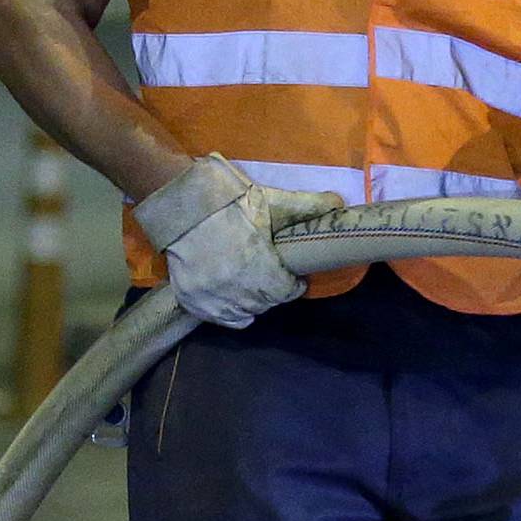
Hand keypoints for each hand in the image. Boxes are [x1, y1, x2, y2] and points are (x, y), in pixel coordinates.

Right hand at [133, 154, 311, 328]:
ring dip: (255, 303)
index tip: (296, 278)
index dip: (294, 285)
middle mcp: (234, 288)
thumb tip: (338, 205)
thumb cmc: (228, 203)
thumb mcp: (269, 201)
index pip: (285, 291)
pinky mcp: (192, 301)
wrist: (181, 205)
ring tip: (256, 287)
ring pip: (245, 313)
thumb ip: (306, 206)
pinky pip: (222, 319)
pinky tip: (237, 300)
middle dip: (275, 292)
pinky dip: (233, 314)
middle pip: (266, 303)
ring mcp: (211, 297)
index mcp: (256, 265)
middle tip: (275, 278)